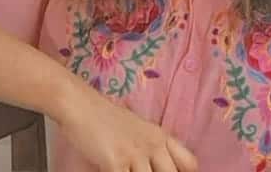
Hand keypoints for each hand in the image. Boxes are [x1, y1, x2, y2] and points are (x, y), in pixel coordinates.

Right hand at [53, 79, 198, 171]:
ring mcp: (135, 154)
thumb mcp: (138, 128)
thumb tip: (159, 165)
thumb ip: (152, 147)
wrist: (81, 106)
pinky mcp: (115, 162)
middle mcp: (153, 145)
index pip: (189, 163)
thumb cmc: (105, 118)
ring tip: (127, 171)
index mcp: (161, 137)